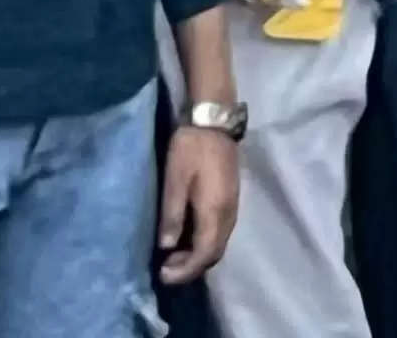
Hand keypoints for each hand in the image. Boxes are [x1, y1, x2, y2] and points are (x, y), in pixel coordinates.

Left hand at [154, 124, 240, 284]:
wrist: (213, 121)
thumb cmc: (190, 150)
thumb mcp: (174, 181)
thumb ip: (172, 215)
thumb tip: (167, 246)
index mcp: (215, 210)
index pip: (205, 253)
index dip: (185, 270)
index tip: (163, 275)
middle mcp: (229, 212)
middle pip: (216, 252)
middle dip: (192, 267)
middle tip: (165, 268)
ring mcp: (233, 204)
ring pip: (220, 242)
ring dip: (198, 256)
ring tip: (172, 256)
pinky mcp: (231, 197)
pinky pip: (221, 231)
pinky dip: (205, 243)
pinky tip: (187, 237)